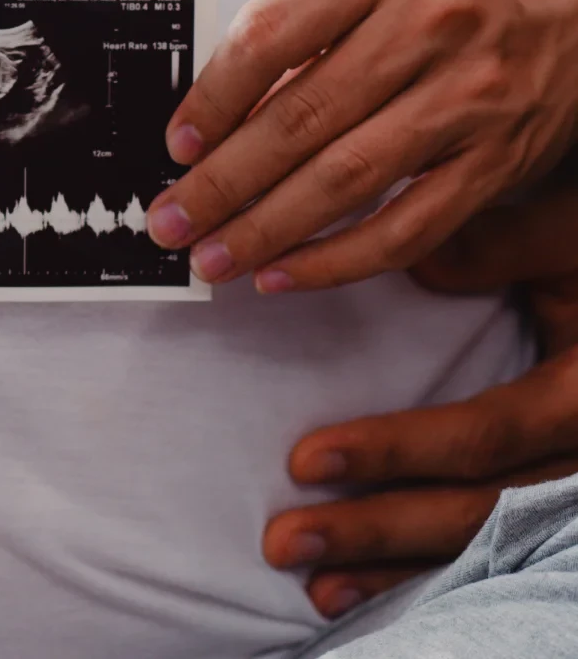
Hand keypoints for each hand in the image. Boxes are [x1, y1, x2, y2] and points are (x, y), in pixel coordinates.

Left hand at [147, 0, 577, 291]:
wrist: (560, 21)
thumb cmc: (428, 11)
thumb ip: (291, 46)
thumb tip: (202, 136)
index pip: (269, 37)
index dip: (212, 100)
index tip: (175, 148)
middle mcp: (427, 25)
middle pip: (301, 117)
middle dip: (222, 183)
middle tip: (171, 223)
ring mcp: (467, 95)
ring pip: (347, 178)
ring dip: (266, 229)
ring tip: (213, 258)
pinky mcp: (494, 161)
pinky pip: (404, 228)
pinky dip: (334, 260)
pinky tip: (281, 274)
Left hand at [262, 186, 577, 618]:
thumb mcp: (575, 241)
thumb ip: (503, 246)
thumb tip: (413, 256)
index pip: (486, 435)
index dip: (396, 452)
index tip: (304, 460)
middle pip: (479, 512)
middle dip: (376, 530)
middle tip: (283, 539)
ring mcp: (573, 498)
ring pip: (486, 547)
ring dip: (392, 569)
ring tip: (312, 582)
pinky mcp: (556, 513)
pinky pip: (494, 556)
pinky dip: (424, 576)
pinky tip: (354, 589)